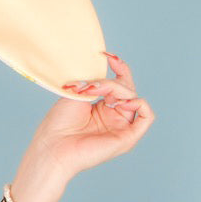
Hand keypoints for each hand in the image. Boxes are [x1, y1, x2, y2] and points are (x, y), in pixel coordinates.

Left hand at [7, 53, 153, 201]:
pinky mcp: (127, 138)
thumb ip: (98, 82)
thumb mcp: (79, 94)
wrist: (53, 146)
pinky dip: (139, 104)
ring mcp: (121, 127)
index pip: (120, 83)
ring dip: (118, 90)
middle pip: (127, 88)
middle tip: (91, 85)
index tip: (107, 55)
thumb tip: (113, 73)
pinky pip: (147, 116)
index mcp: (102, 107)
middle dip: (111, 81)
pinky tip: (121, 102)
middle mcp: (113, 117)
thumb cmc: (59, 124)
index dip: (119, 67)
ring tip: (98, 93)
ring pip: (133, 98)